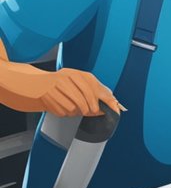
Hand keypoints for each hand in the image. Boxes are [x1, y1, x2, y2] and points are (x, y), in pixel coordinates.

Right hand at [6, 67, 123, 117]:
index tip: (115, 110)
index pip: (97, 89)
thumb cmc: (63, 84)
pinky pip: (66, 111)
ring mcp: (58, 88)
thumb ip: (97, 91)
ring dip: (79, 112)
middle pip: (88, 101)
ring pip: (77, 108)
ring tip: (76, 107)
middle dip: (93, 109)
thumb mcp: (81, 82)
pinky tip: (65, 106)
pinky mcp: (50, 98)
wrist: (38, 85)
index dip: (107, 102)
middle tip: (93, 111)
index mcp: (78, 74)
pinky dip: (68, 113)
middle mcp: (67, 79)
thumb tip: (113, 103)